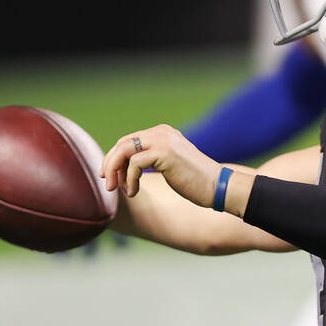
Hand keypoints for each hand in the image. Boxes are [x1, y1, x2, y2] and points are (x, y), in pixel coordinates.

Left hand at [100, 124, 220, 207]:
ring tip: (116, 190)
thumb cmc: (195, 181)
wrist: (217, 186)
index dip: (114, 158)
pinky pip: (134, 164)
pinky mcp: (164, 153)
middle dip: (110, 165)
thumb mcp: (170, 164)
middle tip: (108, 185)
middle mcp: (162, 132)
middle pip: (122, 144)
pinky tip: (134, 192)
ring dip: (115, 172)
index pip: (128, 141)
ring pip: (124, 151)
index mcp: (163, 133)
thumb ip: (152, 158)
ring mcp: (163, 141)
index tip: (109, 176)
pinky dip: (129, 180)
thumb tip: (124, 167)